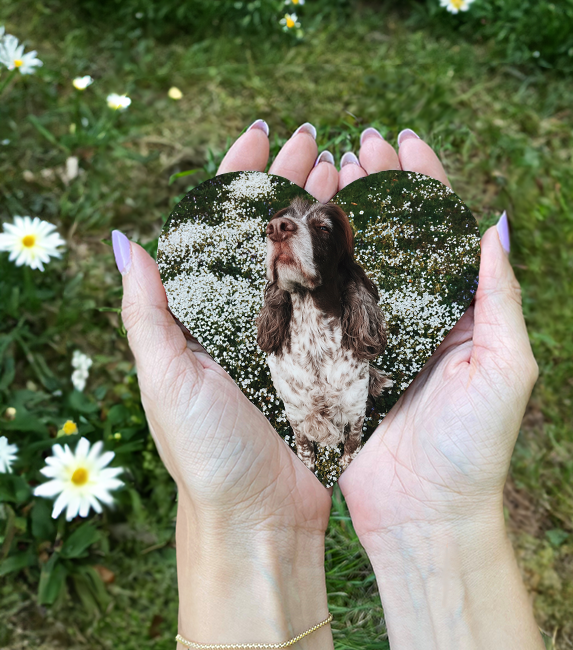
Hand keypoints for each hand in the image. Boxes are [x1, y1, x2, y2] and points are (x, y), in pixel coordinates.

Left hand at [113, 120, 345, 649]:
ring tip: (347, 168)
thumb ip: (146, 311)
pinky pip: (341, 295)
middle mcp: (249, 311)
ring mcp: (291, 330)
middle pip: (270, 227)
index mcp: (207, 308)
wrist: (258, 514)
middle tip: (317, 139)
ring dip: (325, 208)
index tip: (262, 135)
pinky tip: (370, 231)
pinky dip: (352, 259)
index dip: (238, 175)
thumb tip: (124, 239)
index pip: (219, 223)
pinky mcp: (325, 354)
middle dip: (290, 178)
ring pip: (309, 253)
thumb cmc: (207, 450)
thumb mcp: (166, 377)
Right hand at [338, 131, 537, 544]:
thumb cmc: (474, 447)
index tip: (402, 139)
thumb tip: (496, 224)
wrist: (426, 514)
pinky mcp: (340, 360)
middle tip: (356, 145)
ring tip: (324, 171)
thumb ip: (502, 298)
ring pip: (355, 260)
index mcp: (457, 308)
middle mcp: (415, 314)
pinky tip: (295, 236)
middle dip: (378, 185)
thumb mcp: (505, 368)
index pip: (441, 228)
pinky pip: (324, 303)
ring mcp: (374, 334)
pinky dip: (313, 267)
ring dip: (342, 215)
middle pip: (394, 234)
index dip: (424, 181)